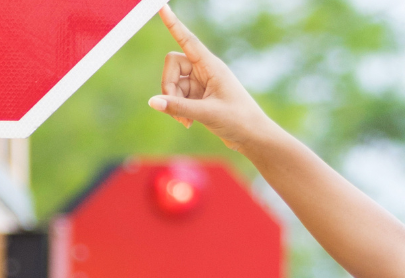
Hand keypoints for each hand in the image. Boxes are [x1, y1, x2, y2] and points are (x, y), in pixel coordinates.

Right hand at [149, 7, 275, 150]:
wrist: (253, 137)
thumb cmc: (238, 121)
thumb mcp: (207, 114)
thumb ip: (178, 107)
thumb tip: (152, 102)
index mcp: (212, 66)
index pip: (188, 40)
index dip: (174, 24)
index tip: (162, 7)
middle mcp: (205, 70)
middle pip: (172, 64)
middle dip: (168, 86)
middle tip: (174, 108)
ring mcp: (201, 82)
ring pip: (172, 82)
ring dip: (173, 102)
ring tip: (185, 121)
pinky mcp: (198, 96)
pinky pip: (177, 96)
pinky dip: (177, 109)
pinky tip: (187, 123)